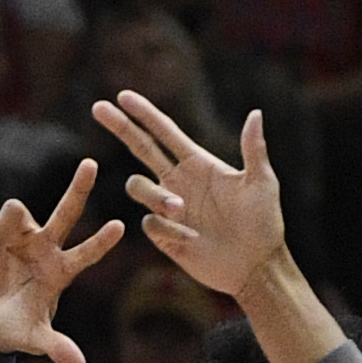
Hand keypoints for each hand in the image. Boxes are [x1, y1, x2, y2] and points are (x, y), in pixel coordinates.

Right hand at [0, 158, 124, 362]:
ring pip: (16, 215)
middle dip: (77, 189)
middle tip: (91, 164)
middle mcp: (46, 249)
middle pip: (66, 214)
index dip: (101, 243)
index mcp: (61, 272)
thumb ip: (57, 349)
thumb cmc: (21, 329)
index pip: (85, 254)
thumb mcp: (37, 341)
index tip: (121, 226)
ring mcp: (22, 240)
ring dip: (2, 227)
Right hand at [89, 94, 285, 299]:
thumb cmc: (264, 223)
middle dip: (120, 127)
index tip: (123, 96)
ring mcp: (168, 209)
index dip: (144, 114)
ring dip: (156, 196)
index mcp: (198, 164)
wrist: (255, 266)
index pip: (164, 133)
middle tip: (97, 107)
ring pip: (138, 188)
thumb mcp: (262, 183)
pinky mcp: (164, 236)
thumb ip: (254, 149)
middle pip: (140, 148)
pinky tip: (193, 241)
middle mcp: (178, 181)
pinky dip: (169, 230)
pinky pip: (150, 224)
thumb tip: (256, 114)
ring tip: (182, 211)